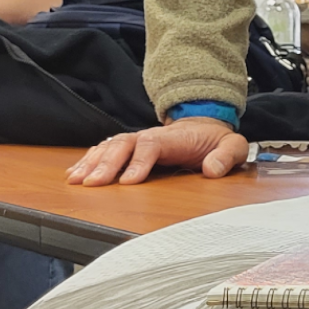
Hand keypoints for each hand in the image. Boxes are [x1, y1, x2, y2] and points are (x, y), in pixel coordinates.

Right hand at [64, 117, 247, 185]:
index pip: (151, 145)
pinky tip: (75, 173)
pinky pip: (105, 150)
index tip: (128, 182)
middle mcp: (151, 136)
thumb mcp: (233, 145)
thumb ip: (227, 156)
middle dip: (107, 164)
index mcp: (174, 138)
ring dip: (92, 162)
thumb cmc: (215, 140)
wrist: (204, 125)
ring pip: (110, 146)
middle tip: (92, 183)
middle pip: (124, 145)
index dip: (139, 162)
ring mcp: (138, 140)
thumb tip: (213, 169)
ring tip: (76, 179)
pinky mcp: (130, 147)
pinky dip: (89, 160)